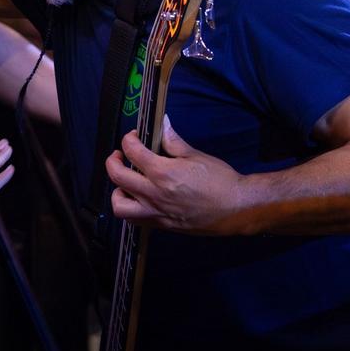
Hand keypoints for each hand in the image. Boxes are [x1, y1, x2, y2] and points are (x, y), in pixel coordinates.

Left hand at [108, 118, 246, 234]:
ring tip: (125, 182)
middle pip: (117, 177)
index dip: (128, 140)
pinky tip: (138, 198)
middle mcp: (154, 194)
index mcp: (162, 173)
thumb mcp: (195, 155)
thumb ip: (173, 141)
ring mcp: (156, 212)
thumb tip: (163, 125)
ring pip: (120, 205)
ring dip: (117, 191)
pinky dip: (130, 208)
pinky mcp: (162, 225)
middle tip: (119, 156)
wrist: (236, 208)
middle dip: (112, 162)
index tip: (133, 137)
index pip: (132, 152)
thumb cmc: (220, 181)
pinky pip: (134, 220)